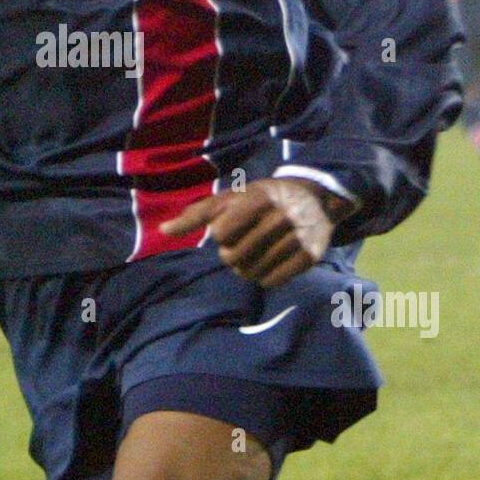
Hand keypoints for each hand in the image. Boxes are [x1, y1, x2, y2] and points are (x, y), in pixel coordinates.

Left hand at [159, 178, 352, 288]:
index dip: (221, 234)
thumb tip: (164, 230)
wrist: (315, 198)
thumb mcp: (232, 197)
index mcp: (258, 198)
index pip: (221, 232)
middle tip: (244, 243)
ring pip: (251, 272)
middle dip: (231, 254)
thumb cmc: (263, 198)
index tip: (232, 226)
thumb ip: (198, 214)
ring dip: (246, 268)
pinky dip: (265, 277)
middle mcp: (280, 216)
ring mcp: (297, 237)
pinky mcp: (310, 257)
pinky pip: (272, 282)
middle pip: (233, 256)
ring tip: (255, 253)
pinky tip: (270, 262)